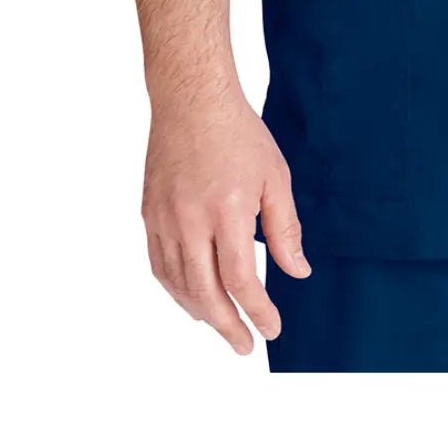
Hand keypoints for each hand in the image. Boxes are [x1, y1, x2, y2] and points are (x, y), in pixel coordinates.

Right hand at [141, 90, 309, 353]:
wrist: (192, 101)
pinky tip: (191, 298)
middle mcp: (191, 222)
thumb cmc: (238, 134)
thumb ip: (285, 229)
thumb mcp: (275, 178)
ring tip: (222, 325)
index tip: (272, 330)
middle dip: (228, 327)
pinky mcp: (149, 214)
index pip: (240, 280)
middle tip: (245, 346)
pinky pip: (159, 266)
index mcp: (227, 211)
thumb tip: (298, 272)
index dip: (257, 312)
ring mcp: (165, 220)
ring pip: (178, 284)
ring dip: (201, 312)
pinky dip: (175, 290)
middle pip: (205, 293)